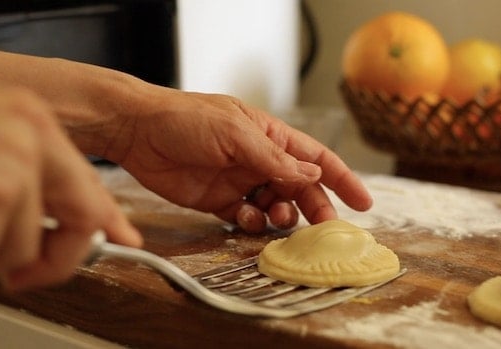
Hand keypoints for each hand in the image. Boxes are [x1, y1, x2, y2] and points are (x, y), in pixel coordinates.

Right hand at [0, 75, 141, 289]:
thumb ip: (17, 172)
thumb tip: (40, 222)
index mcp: (31, 121)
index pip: (87, 181)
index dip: (106, 217)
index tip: (120, 239)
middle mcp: (30, 141)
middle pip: (77, 224)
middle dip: (52, 262)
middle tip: (22, 278)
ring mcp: (10, 172)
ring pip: (15, 251)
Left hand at [101, 87, 372, 232]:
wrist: (137, 132)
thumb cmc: (185, 119)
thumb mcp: (234, 134)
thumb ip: (274, 158)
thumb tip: (312, 174)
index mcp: (270, 136)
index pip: (315, 158)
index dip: (342, 179)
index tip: (363, 203)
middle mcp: (259, 160)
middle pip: (300, 188)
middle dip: (315, 208)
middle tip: (323, 228)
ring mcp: (239, 182)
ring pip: (275, 207)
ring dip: (282, 217)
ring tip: (275, 216)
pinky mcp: (217, 201)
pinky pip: (245, 219)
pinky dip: (251, 224)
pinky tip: (244, 218)